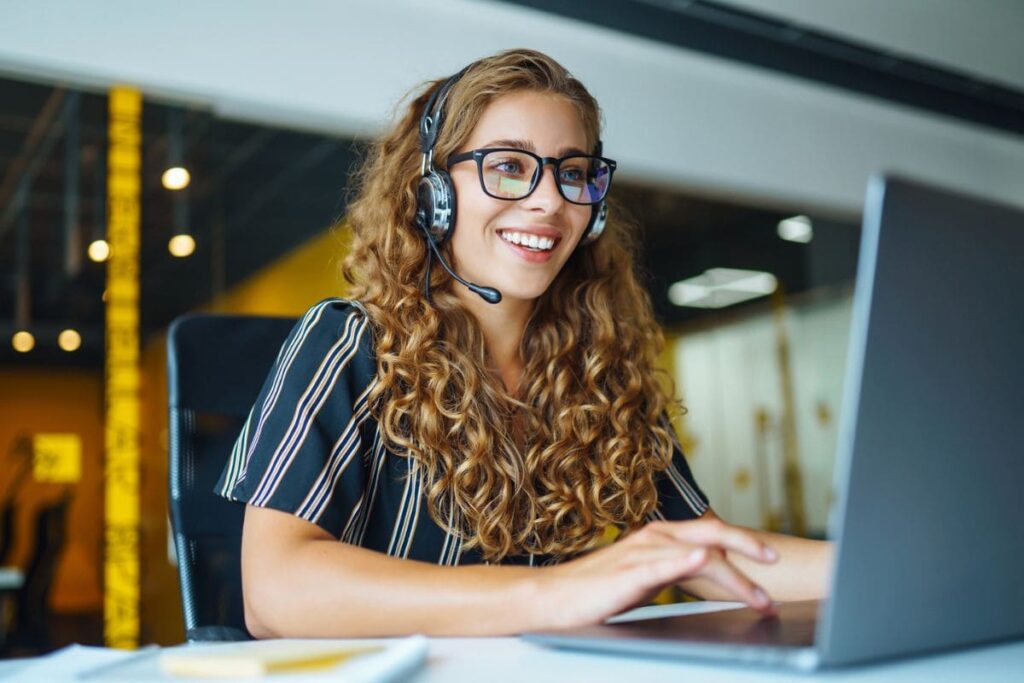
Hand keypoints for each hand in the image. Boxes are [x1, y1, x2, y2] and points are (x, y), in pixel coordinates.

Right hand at [535, 517, 778, 629]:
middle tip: (777, 562)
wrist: (554, 598)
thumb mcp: (646, 578)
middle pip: (712, 532)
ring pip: (698, 555)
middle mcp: (655, 537)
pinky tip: (704, 560)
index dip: (745, 544)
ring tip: (759, 595)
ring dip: (734, 576)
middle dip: (749, 545)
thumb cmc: (597, 591)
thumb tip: (709, 575)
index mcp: (660, 537)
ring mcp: (642, 554)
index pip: (712, 533)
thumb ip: (675, 571)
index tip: (771, 561)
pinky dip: (686, 560)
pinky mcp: (628, 573)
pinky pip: (662, 564)